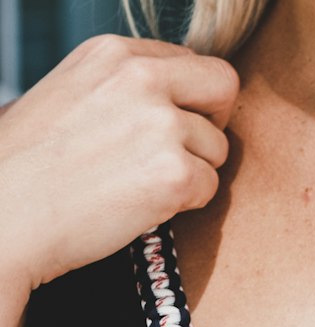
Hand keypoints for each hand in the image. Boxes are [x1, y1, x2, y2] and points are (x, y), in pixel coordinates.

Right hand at [0, 34, 238, 297]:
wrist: (6, 217)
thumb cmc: (27, 169)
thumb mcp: (69, 95)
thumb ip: (121, 87)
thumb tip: (167, 100)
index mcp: (112, 53)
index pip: (190, 62)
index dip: (189, 100)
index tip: (165, 129)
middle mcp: (140, 77)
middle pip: (223, 87)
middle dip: (212, 124)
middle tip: (180, 157)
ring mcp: (160, 123)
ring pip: (217, 149)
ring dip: (192, 174)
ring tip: (141, 187)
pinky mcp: (173, 173)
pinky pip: (210, 189)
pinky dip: (185, 206)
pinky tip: (142, 207)